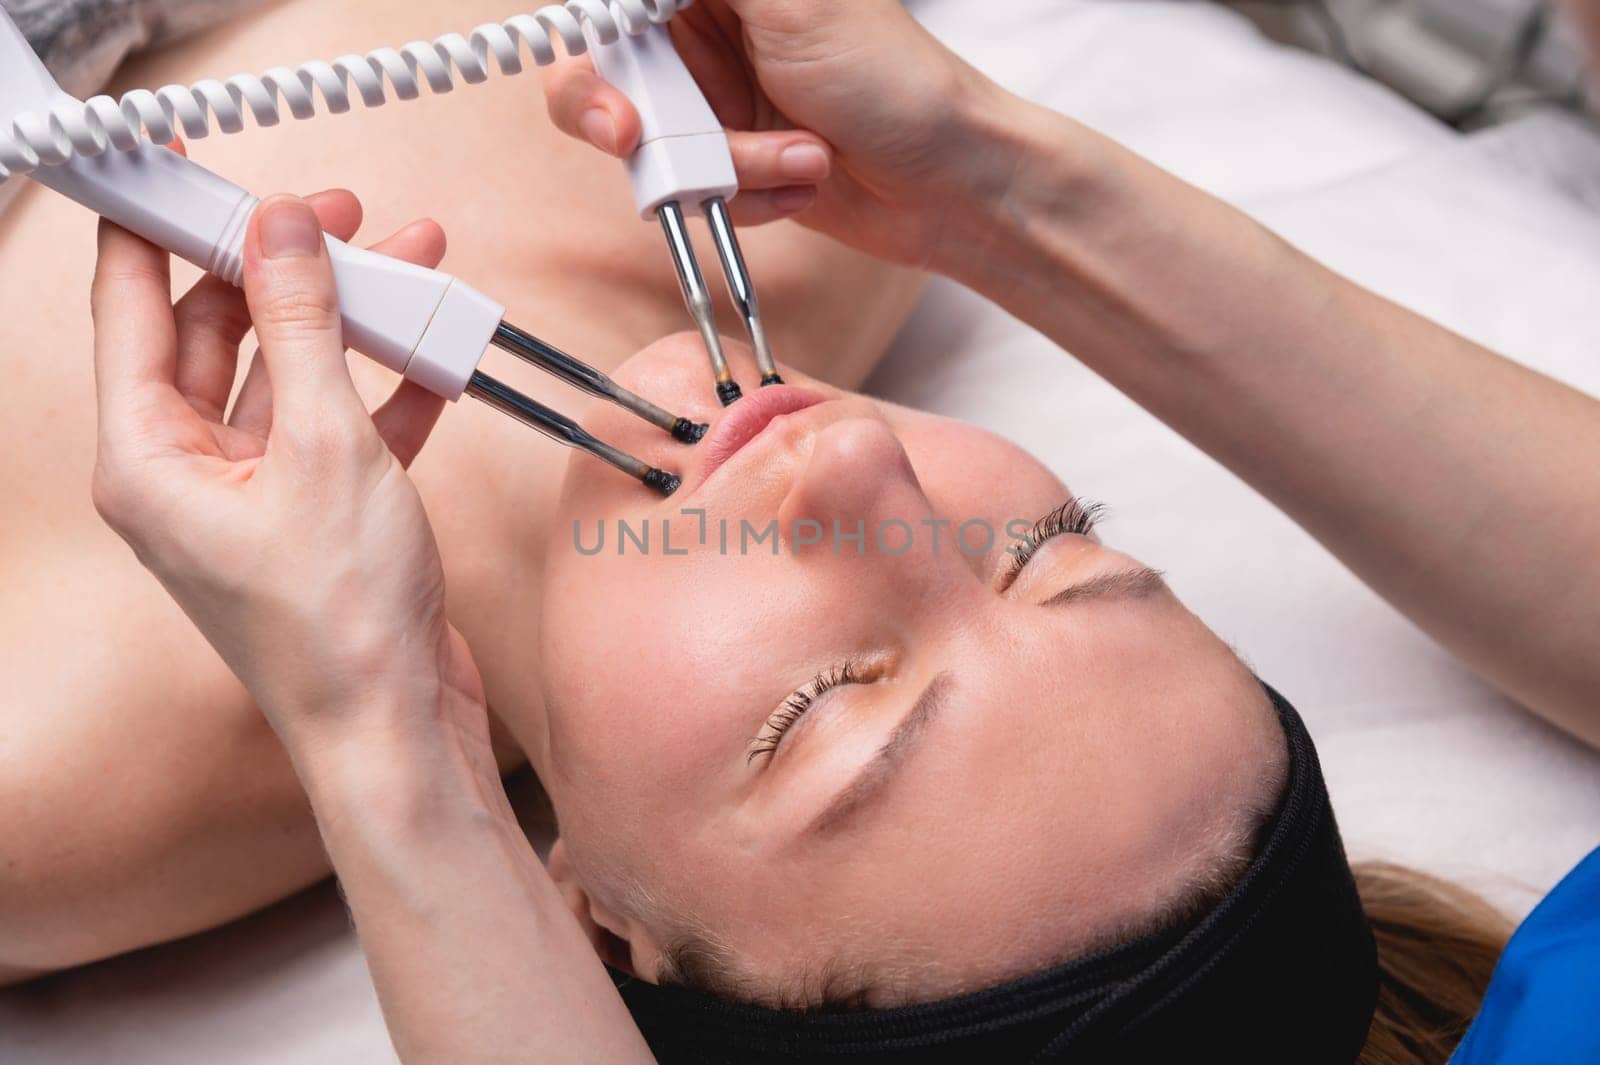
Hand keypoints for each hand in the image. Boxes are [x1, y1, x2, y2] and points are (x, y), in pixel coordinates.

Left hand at [89, 191, 485, 753]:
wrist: (400, 729)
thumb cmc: (341, 623)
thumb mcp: (325, 446)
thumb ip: (304, 327)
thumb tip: (282, 229)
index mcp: (148, 459)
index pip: (131, 308)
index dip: (153, 225)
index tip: (179, 162)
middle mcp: (188, 473)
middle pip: (217, 331)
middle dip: (281, 267)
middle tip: (334, 213)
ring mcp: (255, 493)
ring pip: (289, 372)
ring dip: (349, 320)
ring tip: (406, 262)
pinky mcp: (316, 512)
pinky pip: (340, 422)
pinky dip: (386, 385)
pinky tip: (435, 351)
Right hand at [543, 0, 1006, 268]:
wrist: (952, 183)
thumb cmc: (894, 83)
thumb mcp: (794, 2)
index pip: (616, 11)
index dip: (599, 57)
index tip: (618, 114)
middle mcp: (709, 37)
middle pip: (615, 81)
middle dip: (659, 126)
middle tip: (655, 145)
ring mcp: (719, 105)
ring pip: (660, 149)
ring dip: (730, 165)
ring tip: (807, 156)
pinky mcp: (735, 166)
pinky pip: (695, 193)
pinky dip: (749, 196)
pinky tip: (805, 181)